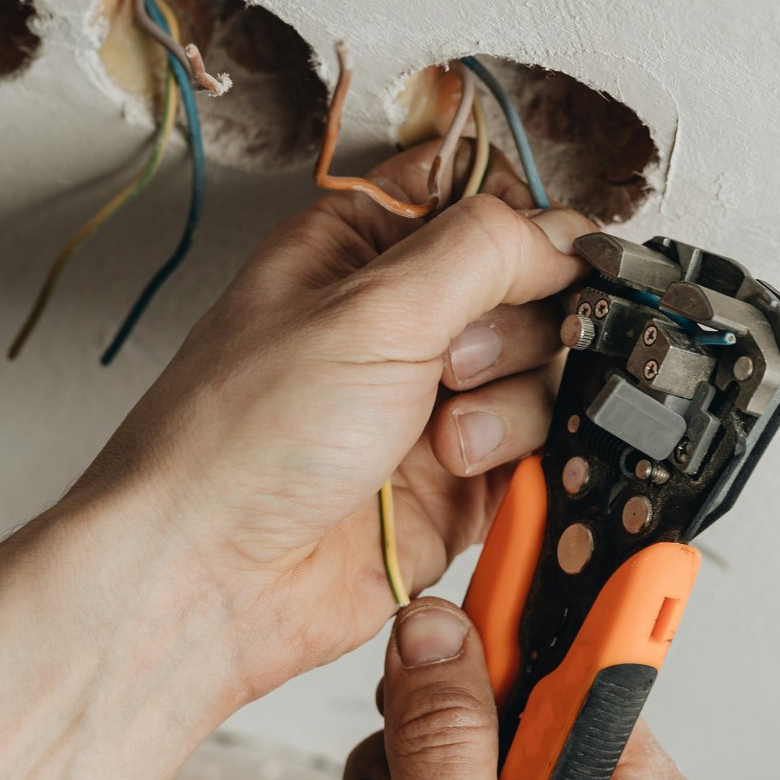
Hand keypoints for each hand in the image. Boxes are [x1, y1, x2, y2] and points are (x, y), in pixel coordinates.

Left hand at [75, 146, 589, 711]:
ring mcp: (432, 402)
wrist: (212, 577)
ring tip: (442, 438)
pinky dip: (514, 460)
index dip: (527, 231)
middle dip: (512, 331)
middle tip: (451, 365)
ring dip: (508, 404)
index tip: (541, 264)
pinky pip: (535, 450)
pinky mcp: (458, 479)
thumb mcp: (368, 309)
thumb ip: (483, 250)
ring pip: (542, 373)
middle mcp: (401, 322)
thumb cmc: (238, 441)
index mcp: (362, 250)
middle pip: (532, 291)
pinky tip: (458, 472)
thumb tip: (566, 232)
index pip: (485, 202)